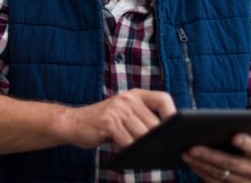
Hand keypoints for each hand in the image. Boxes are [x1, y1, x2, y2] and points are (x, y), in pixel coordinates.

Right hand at [60, 88, 175, 148]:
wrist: (73, 122)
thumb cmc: (103, 123)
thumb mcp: (124, 114)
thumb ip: (141, 120)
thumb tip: (165, 138)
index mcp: (135, 95)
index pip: (163, 99)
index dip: (173, 113)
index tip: (178, 128)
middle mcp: (128, 99)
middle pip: (155, 123)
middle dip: (159, 139)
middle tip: (163, 151)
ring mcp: (118, 110)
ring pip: (143, 135)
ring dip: (145, 148)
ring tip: (147, 155)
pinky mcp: (108, 123)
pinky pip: (128, 142)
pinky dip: (130, 151)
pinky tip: (128, 154)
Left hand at [181, 134, 250, 182]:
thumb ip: (242, 129)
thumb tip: (219, 122)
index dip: (245, 142)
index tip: (234, 136)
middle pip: (230, 163)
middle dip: (209, 156)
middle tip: (192, 148)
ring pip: (219, 175)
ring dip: (200, 165)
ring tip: (185, 154)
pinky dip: (201, 173)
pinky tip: (191, 163)